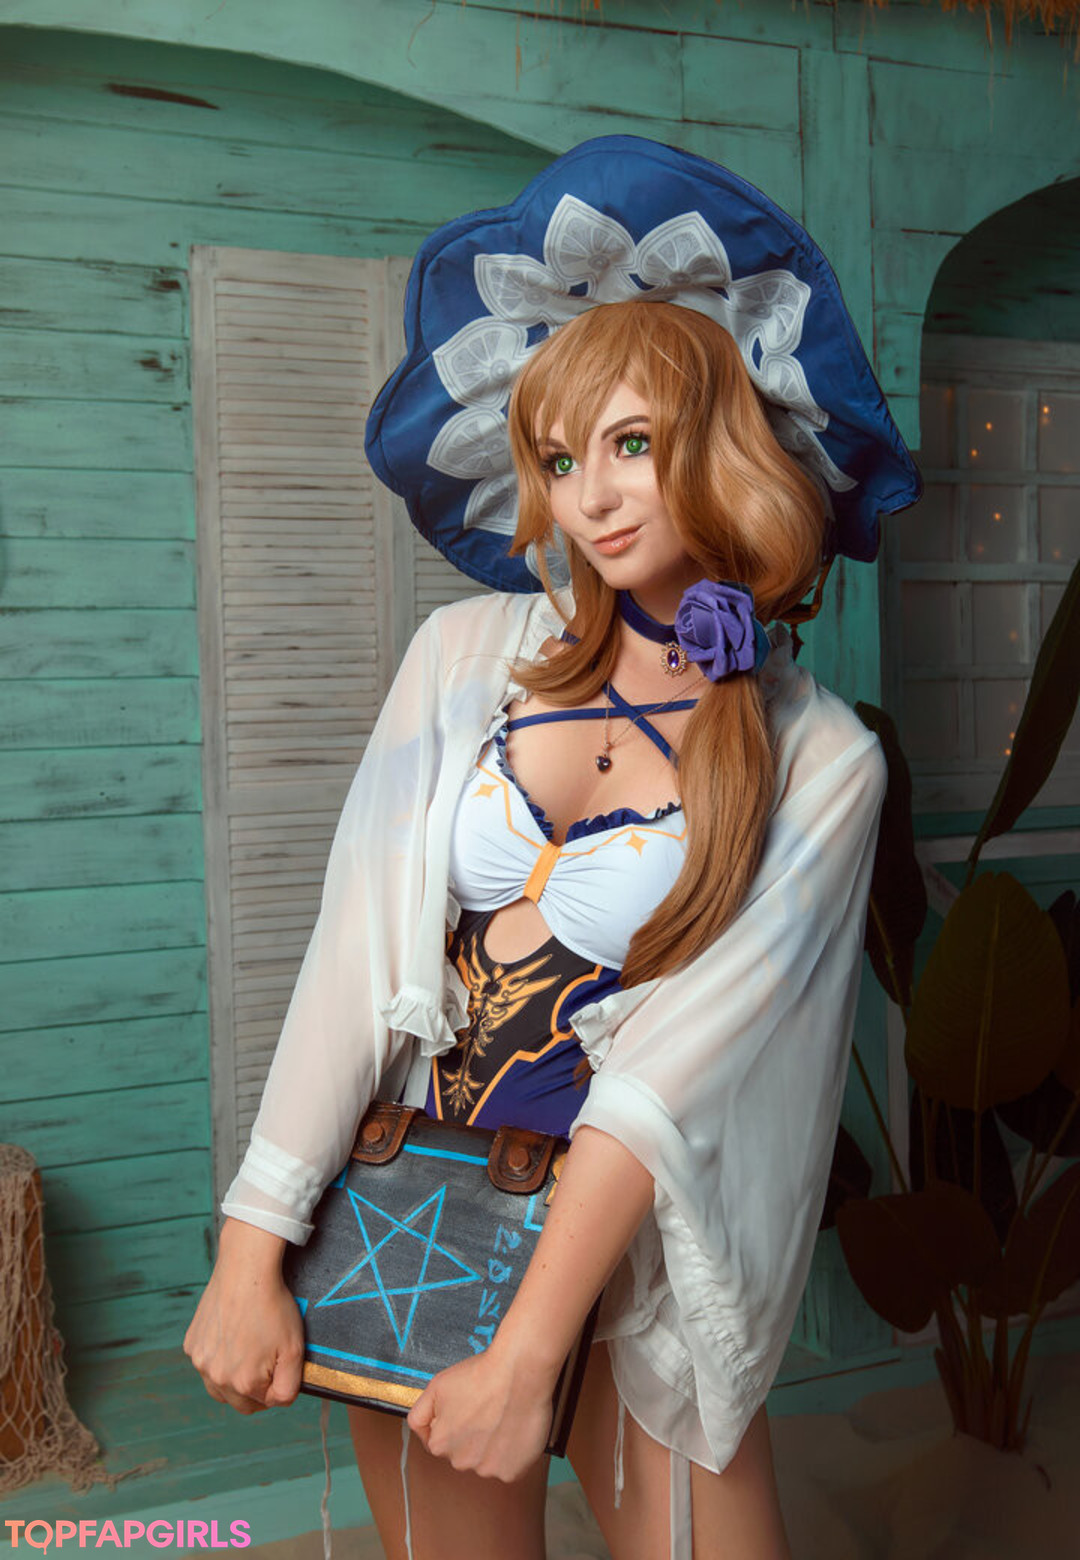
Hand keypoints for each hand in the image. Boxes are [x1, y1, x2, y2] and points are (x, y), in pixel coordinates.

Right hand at [183, 1219, 303, 1414]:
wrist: (246, 1272)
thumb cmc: (272, 1307)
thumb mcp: (295, 1349)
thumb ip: (289, 1386)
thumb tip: (280, 1401)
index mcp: (243, 1383)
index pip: (264, 1403)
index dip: (277, 1386)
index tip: (280, 1364)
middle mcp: (216, 1378)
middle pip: (239, 1402)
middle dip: (255, 1389)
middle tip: (266, 1362)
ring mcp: (200, 1361)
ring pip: (219, 1386)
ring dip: (233, 1378)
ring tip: (248, 1350)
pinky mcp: (191, 1344)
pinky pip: (206, 1363)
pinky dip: (218, 1358)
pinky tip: (231, 1336)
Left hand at [406, 1343, 556, 1480]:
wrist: (519, 1373)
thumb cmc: (482, 1376)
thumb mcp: (437, 1386)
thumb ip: (420, 1414)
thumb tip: (420, 1430)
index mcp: (440, 1444)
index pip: (441, 1442)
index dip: (454, 1422)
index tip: (467, 1410)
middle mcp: (461, 1462)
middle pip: (464, 1453)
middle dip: (473, 1436)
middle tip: (486, 1410)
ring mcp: (487, 1469)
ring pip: (487, 1459)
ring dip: (493, 1444)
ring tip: (503, 1417)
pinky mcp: (511, 1472)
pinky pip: (510, 1465)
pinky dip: (513, 1452)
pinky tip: (514, 1429)